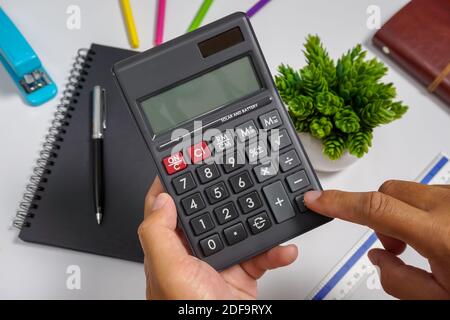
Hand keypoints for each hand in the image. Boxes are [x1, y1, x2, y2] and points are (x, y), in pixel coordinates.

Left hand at [138, 177, 297, 299]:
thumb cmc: (189, 314)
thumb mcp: (169, 272)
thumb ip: (159, 234)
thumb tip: (162, 199)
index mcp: (171, 248)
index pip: (166, 206)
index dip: (172, 181)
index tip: (182, 159)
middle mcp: (194, 252)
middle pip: (208, 209)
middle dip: (222, 190)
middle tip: (233, 169)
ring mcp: (219, 261)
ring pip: (239, 227)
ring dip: (257, 218)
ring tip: (270, 206)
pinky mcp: (243, 273)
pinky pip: (262, 253)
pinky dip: (276, 249)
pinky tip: (282, 247)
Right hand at [304, 180, 449, 299]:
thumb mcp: (441, 299)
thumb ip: (400, 281)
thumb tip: (378, 259)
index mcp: (440, 233)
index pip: (374, 208)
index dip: (338, 203)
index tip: (315, 200)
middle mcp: (448, 206)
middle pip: (387, 193)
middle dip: (376, 216)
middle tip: (394, 247)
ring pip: (408, 192)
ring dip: (401, 214)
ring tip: (421, 244)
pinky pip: (428, 194)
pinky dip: (421, 211)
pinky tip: (436, 234)